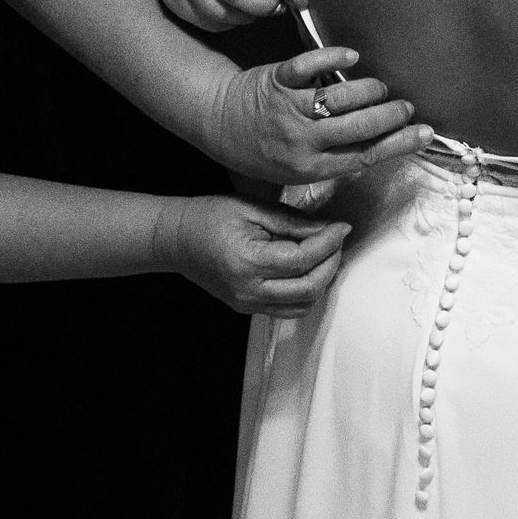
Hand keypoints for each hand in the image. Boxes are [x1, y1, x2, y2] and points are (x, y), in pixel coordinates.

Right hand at [162, 196, 351, 316]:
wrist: (175, 240)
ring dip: (321, 281)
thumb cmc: (208, 217)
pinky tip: (307, 269)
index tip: (342, 226)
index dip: (329, 242)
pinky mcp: (248, 309)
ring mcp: (248, 304)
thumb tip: (328, 228)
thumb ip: (291, 221)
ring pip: (303, 305)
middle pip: (309, 288)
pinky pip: (288, 309)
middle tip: (337, 241)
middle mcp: (249, 291)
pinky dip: (305, 291)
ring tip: (324, 255)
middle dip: (331, 263)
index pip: (303, 260)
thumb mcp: (251, 209)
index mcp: (248, 262)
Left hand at [211, 44, 429, 185]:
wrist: (215, 121)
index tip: (426, 133)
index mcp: (310, 168)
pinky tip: (351, 56)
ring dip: (369, 89)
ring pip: (341, 97)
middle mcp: (303, 141)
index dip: (399, 144)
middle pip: (361, 126)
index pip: (365, 156)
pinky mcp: (278, 80)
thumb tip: (373, 154)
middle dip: (392, 114)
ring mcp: (290, 109)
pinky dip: (333, 58)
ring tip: (380, 87)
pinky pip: (310, 66)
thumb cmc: (256, 150)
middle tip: (405, 107)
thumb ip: (328, 166)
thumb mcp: (290, 174)